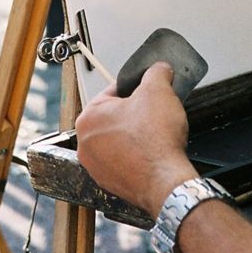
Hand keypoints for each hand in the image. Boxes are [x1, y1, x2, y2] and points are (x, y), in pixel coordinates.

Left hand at [75, 61, 196, 216]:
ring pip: (118, 139)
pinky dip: (136, 155)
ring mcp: (96, 166)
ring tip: (154, 133)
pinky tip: (152, 152)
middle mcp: (86, 143)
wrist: (165, 181)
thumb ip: (156, 72)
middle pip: (115, 116)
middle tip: (154, 113)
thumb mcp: (159, 89)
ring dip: (135, 134)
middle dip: (135, 112)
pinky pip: (123, 159)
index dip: (136, 89)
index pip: (113, 91)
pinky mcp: (110, 183)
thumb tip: (159, 69)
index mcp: (88, 117)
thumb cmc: (155, 141)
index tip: (149, 93)